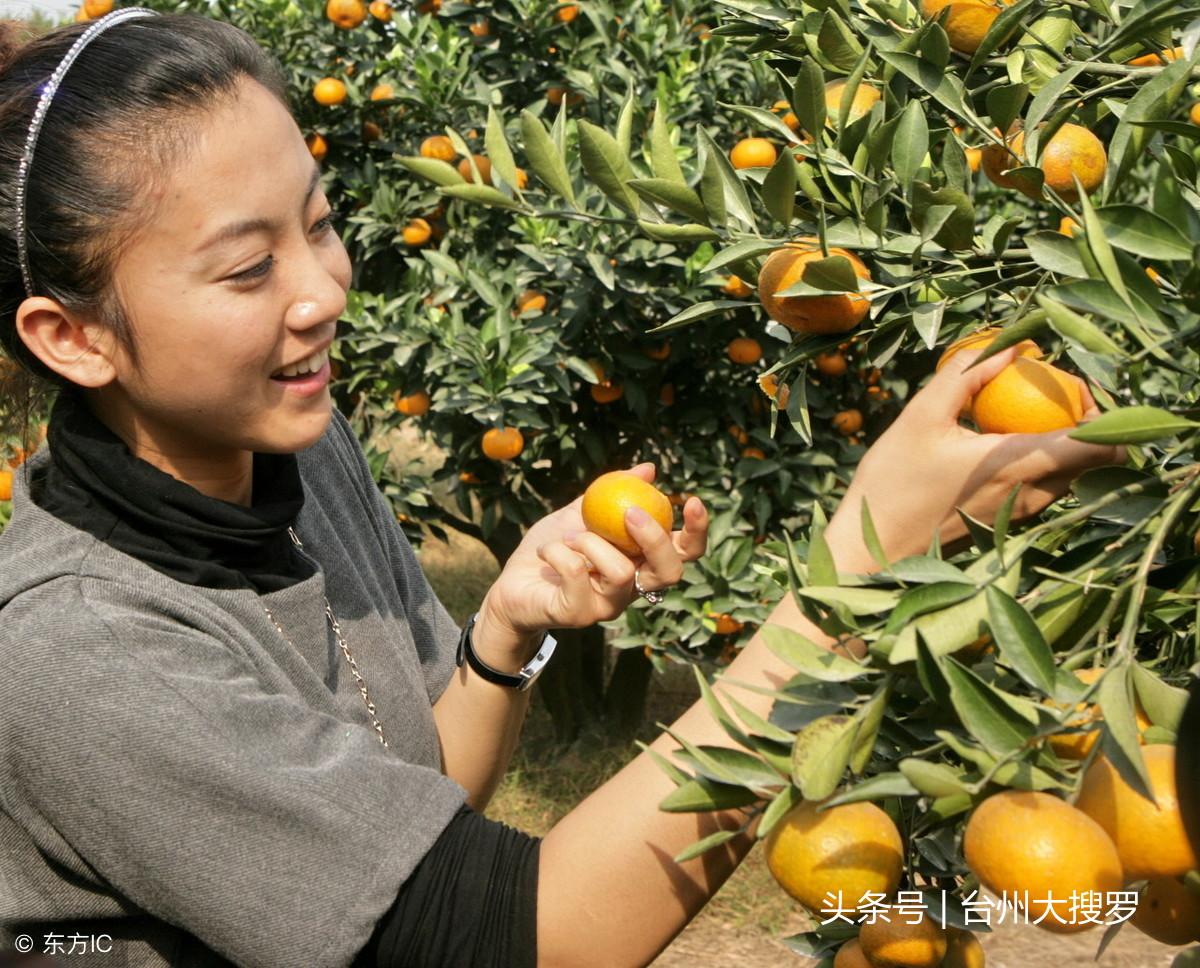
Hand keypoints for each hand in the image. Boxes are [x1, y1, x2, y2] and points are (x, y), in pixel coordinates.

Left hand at [477, 463, 708, 649]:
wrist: (510, 586)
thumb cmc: (550, 551)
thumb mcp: (580, 515)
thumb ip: (612, 494)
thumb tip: (649, 468)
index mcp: (639, 563)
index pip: (684, 554)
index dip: (697, 531)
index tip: (694, 500)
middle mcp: (631, 589)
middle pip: (669, 572)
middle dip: (655, 538)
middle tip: (629, 513)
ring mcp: (607, 607)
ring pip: (620, 572)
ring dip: (590, 543)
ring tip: (567, 537)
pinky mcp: (578, 614)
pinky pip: (576, 574)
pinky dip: (558, 551)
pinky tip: (546, 551)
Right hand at [824, 347, 1124, 572]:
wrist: (872, 551)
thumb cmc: (892, 483)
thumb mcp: (921, 417)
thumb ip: (967, 374)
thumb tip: (1012, 346)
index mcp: (1019, 466)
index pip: (1103, 446)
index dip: (1107, 414)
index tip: (1073, 388)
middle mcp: (1033, 496)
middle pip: (1097, 461)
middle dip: (1087, 423)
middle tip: (1053, 395)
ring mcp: (1023, 515)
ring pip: (1072, 476)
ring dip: (1063, 444)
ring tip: (1025, 418)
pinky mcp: (1009, 525)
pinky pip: (1045, 489)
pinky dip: (1039, 464)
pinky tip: (998, 447)